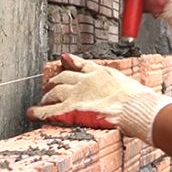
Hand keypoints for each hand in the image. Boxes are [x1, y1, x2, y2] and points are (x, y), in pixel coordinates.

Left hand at [26, 54, 171, 144]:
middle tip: (50, 86)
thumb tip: (131, 92)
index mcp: (101, 73)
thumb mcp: (130, 86)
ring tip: (43, 99)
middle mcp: (86, 81)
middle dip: (56, 81)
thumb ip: (123, 87)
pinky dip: (40, 111)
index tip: (64, 59)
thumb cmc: (139, 100)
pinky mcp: (72, 109)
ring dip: (47, 95)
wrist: (136, 107)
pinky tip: (32, 113)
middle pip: (65, 78)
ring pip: (55, 91)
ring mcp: (77, 94)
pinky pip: (51, 110)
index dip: (71, 62)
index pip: (82, 65)